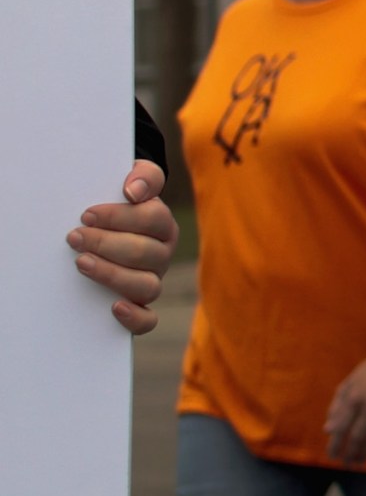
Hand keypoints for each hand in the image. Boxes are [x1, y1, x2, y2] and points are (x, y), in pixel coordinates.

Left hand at [71, 159, 176, 334]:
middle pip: (147, 253)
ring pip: (147, 286)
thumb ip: (142, 175)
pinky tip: (114, 306)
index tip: (87, 214)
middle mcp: (162, 253)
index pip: (153, 218)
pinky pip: (148, 320)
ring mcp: (151, 280)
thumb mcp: (131, 179)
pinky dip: (135, 316)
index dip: (119, 217)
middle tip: (74, 237)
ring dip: (113, 275)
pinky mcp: (139, 305)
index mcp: (162, 223)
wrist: (102, 224)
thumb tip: (133, 191)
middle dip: (106, 244)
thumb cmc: (115, 200)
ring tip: (81, 262)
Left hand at [325, 348, 365, 464]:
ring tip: (360, 463)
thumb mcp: (347, 385)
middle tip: (346, 465)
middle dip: (350, 454)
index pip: (341, 428)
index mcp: (353, 398)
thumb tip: (328, 430)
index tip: (332, 456)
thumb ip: (336, 407)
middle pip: (357, 437)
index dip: (335, 445)